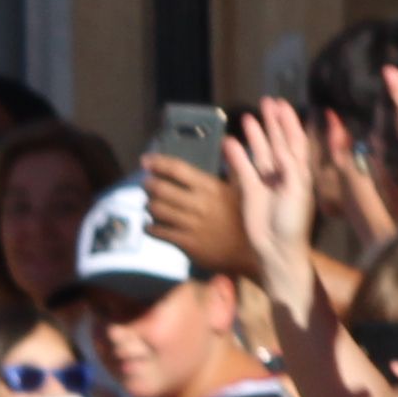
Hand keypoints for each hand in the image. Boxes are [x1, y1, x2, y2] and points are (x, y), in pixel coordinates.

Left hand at [138, 152, 246, 292]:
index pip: (178, 169)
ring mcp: (191, 224)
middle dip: (148, 184)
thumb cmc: (248, 217)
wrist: (251, 253)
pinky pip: (159, 232)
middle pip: (161, 188)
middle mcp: (198, 203)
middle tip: (146, 184)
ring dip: (149, 205)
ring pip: (156, 209)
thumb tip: (228, 142)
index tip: (146, 160)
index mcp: (211, 187)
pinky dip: (150, 227)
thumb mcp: (245, 189)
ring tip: (150, 203)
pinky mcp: (186, 243)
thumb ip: (234, 167)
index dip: (158, 163)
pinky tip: (150, 225)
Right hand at [216, 102, 321, 311]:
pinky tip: (229, 142)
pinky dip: (236, 156)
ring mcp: (267, 181)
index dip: (289, 122)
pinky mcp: (250, 190)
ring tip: (248, 117)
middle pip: (278, 141)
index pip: (295, 140)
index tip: (282, 105)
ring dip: (255, 135)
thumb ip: (291, 168)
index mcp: (301, 171)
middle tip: (266, 102)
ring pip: (260, 152)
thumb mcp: (298, 192)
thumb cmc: (294, 222)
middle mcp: (285, 172)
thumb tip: (282, 147)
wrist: (276, 248)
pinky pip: (242, 168)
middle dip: (273, 122)